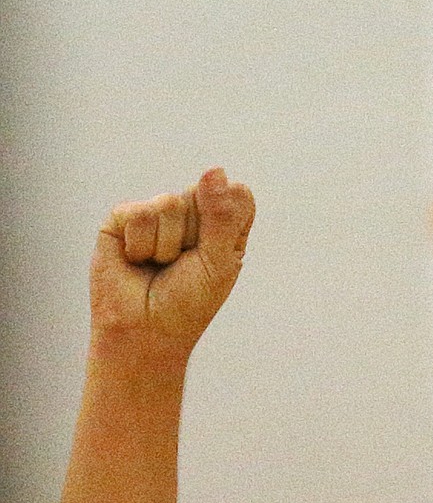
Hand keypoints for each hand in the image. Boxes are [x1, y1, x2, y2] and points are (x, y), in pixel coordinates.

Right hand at [89, 167, 254, 363]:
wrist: (144, 331)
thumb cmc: (187, 304)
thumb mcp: (218, 263)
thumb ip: (220, 216)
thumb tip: (216, 170)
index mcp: (224, 227)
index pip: (238, 195)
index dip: (227, 220)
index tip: (216, 253)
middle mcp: (191, 215)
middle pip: (203, 193)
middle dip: (195, 235)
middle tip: (183, 265)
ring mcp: (157, 215)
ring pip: (170, 203)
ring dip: (167, 245)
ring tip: (158, 266)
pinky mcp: (123, 218)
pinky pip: (139, 214)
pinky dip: (141, 245)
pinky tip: (135, 260)